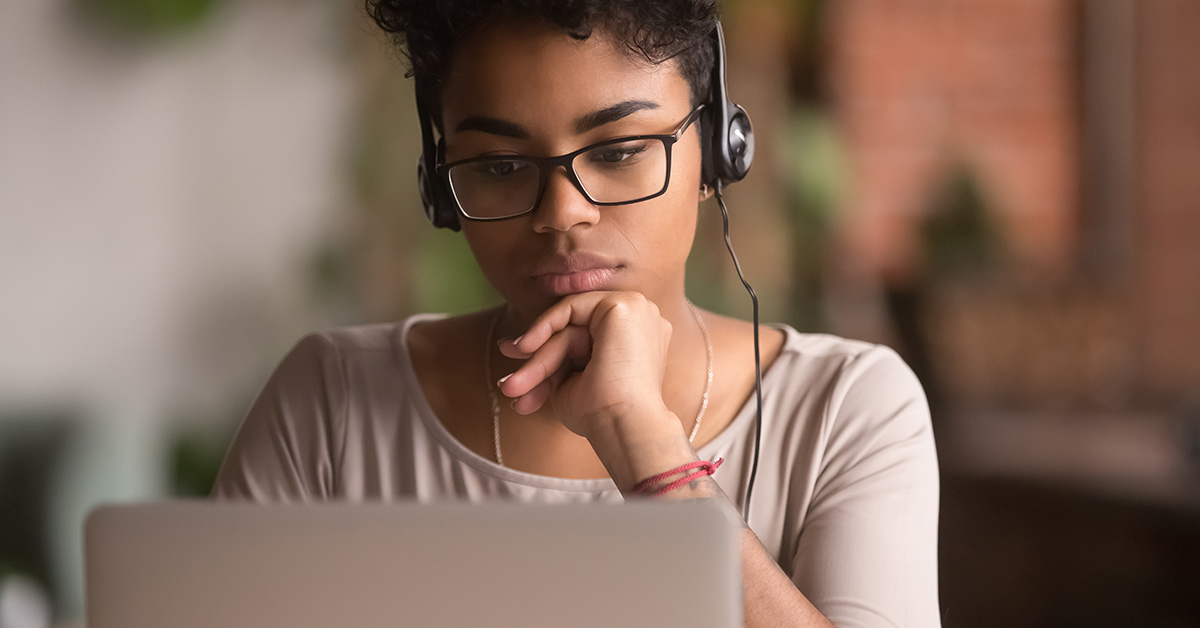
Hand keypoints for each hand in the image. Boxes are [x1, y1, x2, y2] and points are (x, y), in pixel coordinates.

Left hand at [496, 291, 674, 438]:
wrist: (624, 426)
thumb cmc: (603, 418)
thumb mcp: (573, 383)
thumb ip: (558, 359)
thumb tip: (514, 344)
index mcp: (636, 345)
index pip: (585, 343)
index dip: (547, 357)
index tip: (517, 380)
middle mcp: (641, 323)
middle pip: (575, 335)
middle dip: (537, 361)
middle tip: (509, 385)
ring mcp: (636, 311)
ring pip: (570, 326)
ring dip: (538, 358)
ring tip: (512, 386)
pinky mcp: (623, 305)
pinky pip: (571, 307)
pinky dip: (544, 327)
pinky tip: (526, 348)